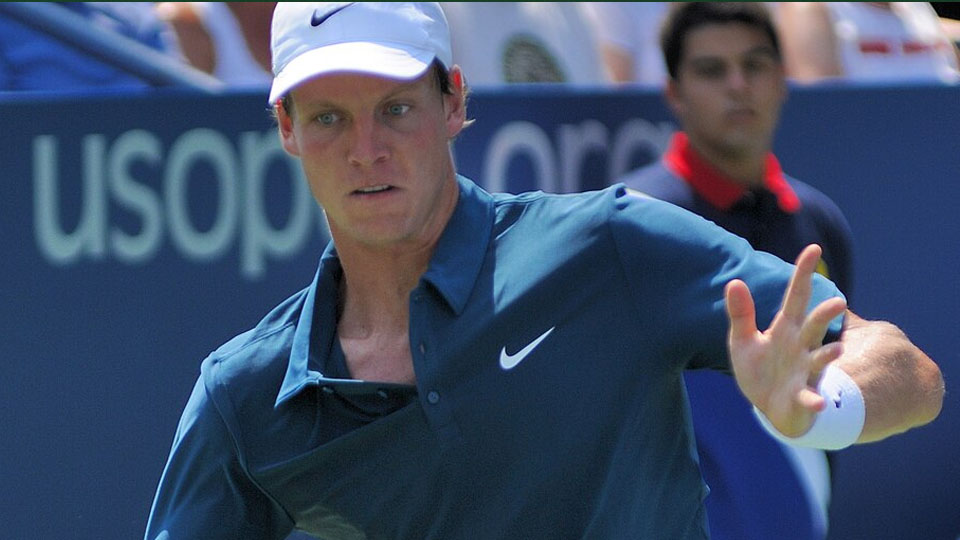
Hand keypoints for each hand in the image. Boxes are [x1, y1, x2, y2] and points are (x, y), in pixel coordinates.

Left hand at [725, 244, 847, 436]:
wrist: (769, 408)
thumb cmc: (761, 370)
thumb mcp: (744, 341)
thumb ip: (741, 314)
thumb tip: (734, 281)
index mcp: (785, 329)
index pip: (796, 296)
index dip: (802, 273)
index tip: (813, 249)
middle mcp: (800, 347)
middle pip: (813, 327)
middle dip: (825, 316)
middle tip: (838, 302)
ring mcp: (804, 372)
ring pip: (819, 360)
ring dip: (828, 355)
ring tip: (836, 350)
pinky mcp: (802, 396)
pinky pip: (810, 398)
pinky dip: (814, 400)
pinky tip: (818, 403)